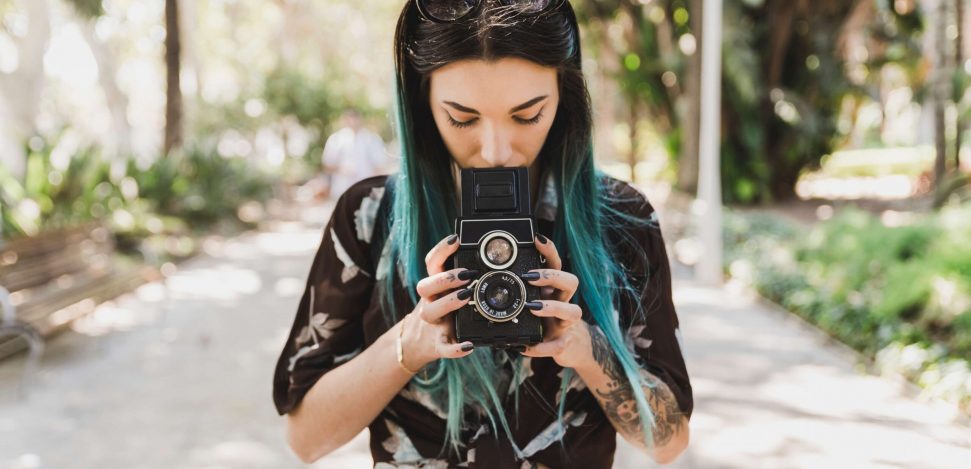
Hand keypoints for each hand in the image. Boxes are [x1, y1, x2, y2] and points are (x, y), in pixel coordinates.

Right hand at [398, 234, 478, 371]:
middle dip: (445, 278)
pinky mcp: (438, 344)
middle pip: (425, 285)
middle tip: (466, 274)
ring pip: (431, 312)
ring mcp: (432, 323)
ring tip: (466, 298)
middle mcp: (429, 301)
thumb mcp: (448, 290)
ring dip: (448, 303)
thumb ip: (464, 274)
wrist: (419, 342)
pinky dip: (455, 348)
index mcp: (434, 285)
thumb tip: (493, 254)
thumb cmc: (442, 308)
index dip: (442, 249)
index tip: (457, 238)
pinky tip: (468, 345)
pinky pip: (444, 347)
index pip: (432, 262)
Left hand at [520, 235, 593, 369]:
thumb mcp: (530, 299)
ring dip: (553, 308)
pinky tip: (526, 347)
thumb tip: (481, 272)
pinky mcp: (563, 343)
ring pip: (573, 311)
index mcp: (553, 288)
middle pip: (571, 282)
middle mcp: (563, 302)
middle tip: (530, 277)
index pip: (555, 264)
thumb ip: (513, 288)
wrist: (566, 346)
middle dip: (552, 277)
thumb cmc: (544, 318)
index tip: (536, 238)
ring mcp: (565, 323)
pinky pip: (556, 345)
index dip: (549, 250)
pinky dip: (541, 347)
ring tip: (533, 308)